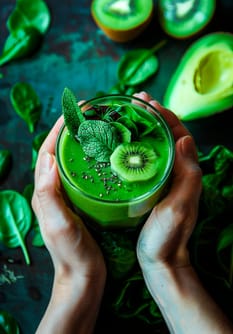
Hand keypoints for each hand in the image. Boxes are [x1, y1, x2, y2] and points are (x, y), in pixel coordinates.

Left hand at [32, 116, 105, 333]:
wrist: (84, 277)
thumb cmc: (71, 254)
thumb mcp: (58, 224)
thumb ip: (48, 193)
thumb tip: (47, 157)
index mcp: (45, 192)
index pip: (48, 151)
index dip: (59, 129)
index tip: (75, 111)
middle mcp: (54, 190)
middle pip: (61, 151)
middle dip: (73, 130)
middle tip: (92, 115)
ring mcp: (69, 196)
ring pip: (74, 161)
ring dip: (84, 143)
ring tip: (102, 128)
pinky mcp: (83, 202)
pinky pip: (86, 174)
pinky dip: (95, 160)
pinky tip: (110, 156)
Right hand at [134, 91, 201, 270]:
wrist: (159, 261)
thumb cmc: (168, 237)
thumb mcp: (178, 208)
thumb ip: (187, 176)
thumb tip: (184, 139)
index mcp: (187, 173)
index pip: (179, 134)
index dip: (166, 115)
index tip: (148, 102)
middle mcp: (177, 172)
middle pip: (166, 136)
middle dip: (153, 116)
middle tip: (134, 102)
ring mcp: (163, 179)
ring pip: (154, 146)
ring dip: (143, 129)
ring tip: (126, 116)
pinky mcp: (150, 187)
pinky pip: (143, 160)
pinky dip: (134, 147)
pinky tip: (119, 144)